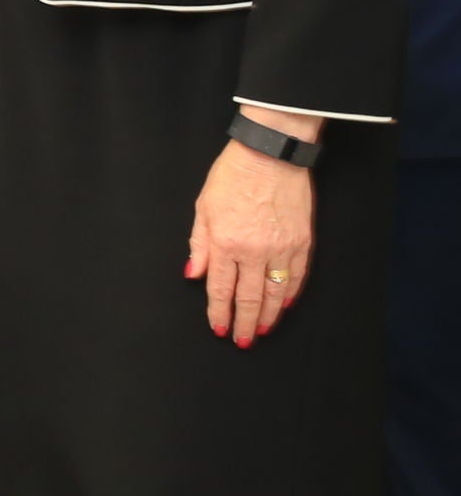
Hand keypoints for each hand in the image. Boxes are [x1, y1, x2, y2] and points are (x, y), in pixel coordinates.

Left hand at [189, 115, 317, 345]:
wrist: (271, 154)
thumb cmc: (232, 176)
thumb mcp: (203, 207)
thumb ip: (199, 245)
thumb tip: (193, 275)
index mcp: (225, 243)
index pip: (221, 289)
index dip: (219, 312)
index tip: (219, 329)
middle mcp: (254, 251)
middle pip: (249, 297)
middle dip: (245, 323)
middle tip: (243, 341)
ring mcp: (282, 248)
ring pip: (276, 292)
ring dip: (269, 316)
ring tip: (263, 330)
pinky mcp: (303, 241)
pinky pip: (297, 276)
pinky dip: (291, 293)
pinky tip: (285, 305)